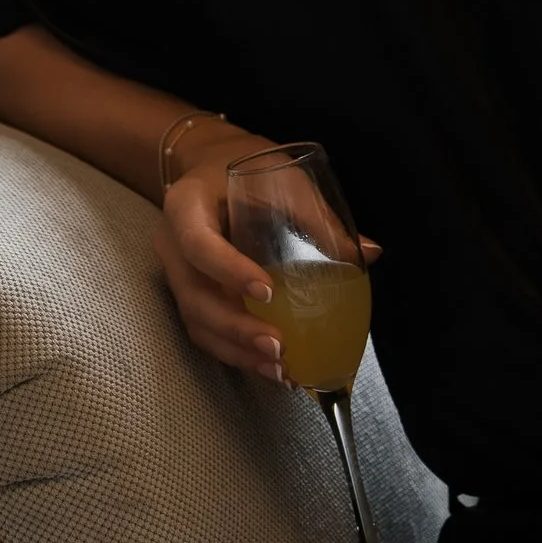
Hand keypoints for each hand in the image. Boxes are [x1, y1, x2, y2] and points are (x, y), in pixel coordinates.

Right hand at [157, 137, 383, 379]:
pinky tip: (271, 369)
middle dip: (236, 328)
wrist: (212, 171)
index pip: (198, 244)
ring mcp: (177, 276)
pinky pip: (207, 332)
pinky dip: (237, 354)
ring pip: (198, 323)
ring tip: (281, 371)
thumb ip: (317, 217)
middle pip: (194, 297)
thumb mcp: (280, 179)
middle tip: (279, 347)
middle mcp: (172, 246)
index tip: (267, 292)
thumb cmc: (249, 173)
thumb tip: (370, 254)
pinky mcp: (191, 297)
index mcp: (185, 207)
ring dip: (238, 351)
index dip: (229, 270)